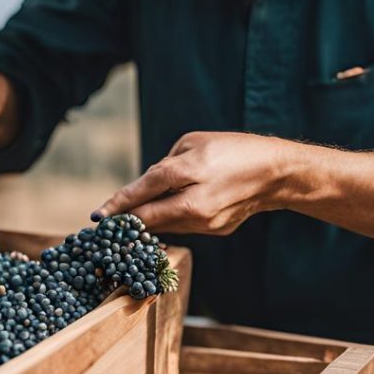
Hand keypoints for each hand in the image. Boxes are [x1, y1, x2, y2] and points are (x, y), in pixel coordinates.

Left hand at [92, 131, 291, 233]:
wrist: (275, 174)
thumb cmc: (232, 149)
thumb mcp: (192, 143)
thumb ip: (165, 165)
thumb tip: (145, 187)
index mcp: (188, 173)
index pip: (143, 191)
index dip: (118, 204)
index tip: (98, 216)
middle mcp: (195, 204)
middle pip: (149, 218)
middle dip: (126, 220)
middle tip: (108, 221)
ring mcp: (206, 222)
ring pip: (164, 225)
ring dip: (147, 221)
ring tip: (131, 217)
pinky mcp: (214, 231)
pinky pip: (182, 226)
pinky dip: (169, 220)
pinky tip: (163, 214)